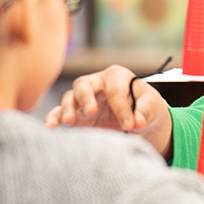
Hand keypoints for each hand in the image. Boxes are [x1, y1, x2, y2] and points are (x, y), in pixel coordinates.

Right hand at [45, 65, 172, 157]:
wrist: (139, 121)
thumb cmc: (145, 107)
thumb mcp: (152, 106)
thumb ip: (145, 111)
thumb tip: (137, 121)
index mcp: (117, 77)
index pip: (115, 91)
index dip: (122, 109)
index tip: (130, 126)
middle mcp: (97, 84)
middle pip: (84, 84)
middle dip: (86, 98)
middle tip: (91, 112)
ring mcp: (84, 99)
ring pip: (70, 97)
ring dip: (68, 108)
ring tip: (69, 121)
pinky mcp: (76, 115)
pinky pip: (60, 113)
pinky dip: (54, 118)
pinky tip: (51, 127)